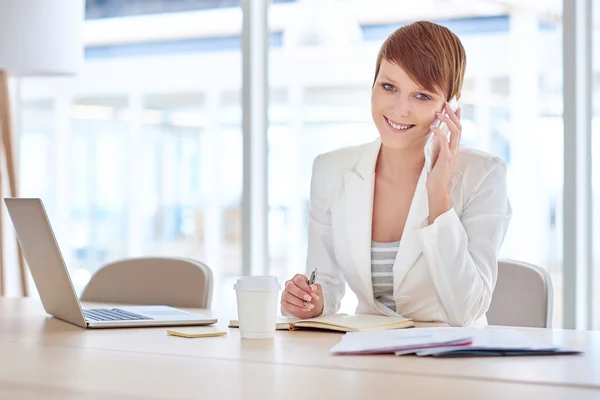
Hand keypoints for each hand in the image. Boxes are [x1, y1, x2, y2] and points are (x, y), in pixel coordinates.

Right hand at [281, 274, 323, 317]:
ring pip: (287, 296)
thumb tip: (313, 287)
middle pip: (290, 286)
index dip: (306, 287)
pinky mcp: (284, 302)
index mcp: (298, 278)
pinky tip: (305, 309)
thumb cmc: (312, 296)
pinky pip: (287, 305)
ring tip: (309, 306)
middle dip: (300, 294)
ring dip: (299, 303)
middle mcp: (290, 284)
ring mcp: (285, 293)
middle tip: (309, 299)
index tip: (313, 293)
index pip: (299, 280)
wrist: (312, 307)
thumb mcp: (317, 291)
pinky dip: (297, 308)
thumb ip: (316, 288)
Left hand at [426, 103, 460, 221]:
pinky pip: (444, 142)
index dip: (457, 116)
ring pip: (455, 132)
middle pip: (459, 127)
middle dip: (453, 114)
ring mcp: (452, 153)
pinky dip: (439, 132)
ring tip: (439, 113)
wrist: (437, 188)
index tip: (454, 105)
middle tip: (447, 103)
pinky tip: (432, 126)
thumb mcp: (437, 155)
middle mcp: (455, 149)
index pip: (458, 129)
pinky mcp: (446, 158)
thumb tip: (435, 132)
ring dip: (447, 120)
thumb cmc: (436, 173)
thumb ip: (438, 144)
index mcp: (454, 147)